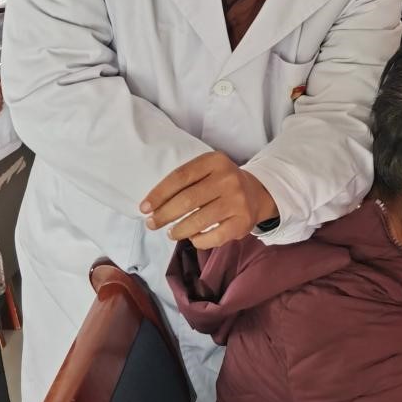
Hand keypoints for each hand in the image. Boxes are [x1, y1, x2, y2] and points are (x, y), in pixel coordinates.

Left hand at [141, 152, 275, 248]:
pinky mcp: (243, 222)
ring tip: (171, 233)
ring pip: (199, 221)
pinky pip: (214, 237)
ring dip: (179, 230)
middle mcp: (228, 178)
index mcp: (215, 161)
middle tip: (152, 224)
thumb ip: (184, 183)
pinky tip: (192, 238)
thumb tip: (152, 206)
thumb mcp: (206, 171)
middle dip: (164, 215)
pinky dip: (198, 241)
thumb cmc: (220, 184)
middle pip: (187, 199)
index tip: (144, 208)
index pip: (180, 177)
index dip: (159, 194)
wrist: (256, 193)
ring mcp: (238, 201)